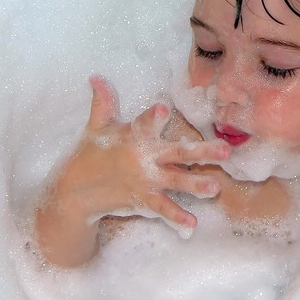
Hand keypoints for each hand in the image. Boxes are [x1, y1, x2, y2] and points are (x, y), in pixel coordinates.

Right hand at [35, 75, 229, 265]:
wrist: (75, 192)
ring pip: (176, 182)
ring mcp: (145, 181)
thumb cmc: (89, 154)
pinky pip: (163, 209)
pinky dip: (177, 218)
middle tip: (225, 151)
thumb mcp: (96, 126)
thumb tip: (96, 75)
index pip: (144, 124)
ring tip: (216, 188)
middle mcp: (143, 159)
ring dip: (197, 185)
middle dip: (202, 152)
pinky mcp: (142, 199)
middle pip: (177, 154)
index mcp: (133, 137)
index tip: (162, 109)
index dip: (153, 117)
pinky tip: (193, 224)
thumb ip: (103, 101)